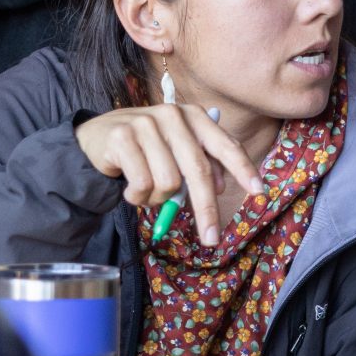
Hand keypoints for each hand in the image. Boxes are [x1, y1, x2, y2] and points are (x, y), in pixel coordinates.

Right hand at [76, 103, 262, 245]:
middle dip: (206, 209)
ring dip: (158, 199)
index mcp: (194, 116)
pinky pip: (142, 185)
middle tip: (211, 239)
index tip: (258, 192)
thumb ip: (201, 165)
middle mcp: (173, 116)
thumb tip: (221, 187)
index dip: (243, 169)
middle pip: (198, 170)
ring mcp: (146, 124)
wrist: (97, 137)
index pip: (225, 145)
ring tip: (146, 192)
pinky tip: (130, 188)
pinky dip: (137, 197)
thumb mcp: (177, 151)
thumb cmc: (146, 148)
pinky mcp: (123, 138)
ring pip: (168, 183)